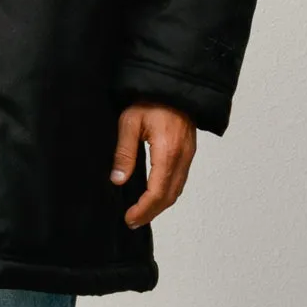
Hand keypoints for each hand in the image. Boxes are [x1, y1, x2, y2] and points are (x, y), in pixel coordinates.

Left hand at [110, 102, 196, 228]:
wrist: (173, 86)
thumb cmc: (150, 100)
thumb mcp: (129, 123)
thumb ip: (124, 153)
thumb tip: (118, 180)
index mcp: (168, 151)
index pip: (157, 191)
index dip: (144, 209)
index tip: (129, 218)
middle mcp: (182, 156)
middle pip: (169, 196)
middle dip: (151, 212)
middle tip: (132, 220)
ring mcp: (188, 155)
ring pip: (177, 190)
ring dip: (160, 205)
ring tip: (141, 213)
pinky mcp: (188, 152)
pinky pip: (180, 180)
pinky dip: (167, 193)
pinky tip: (154, 196)